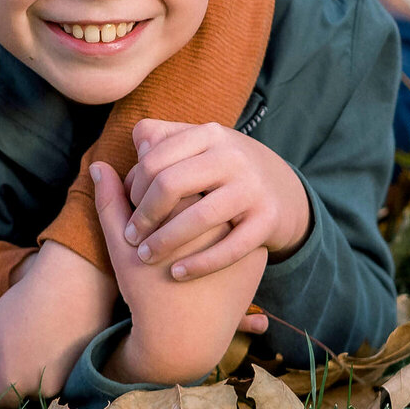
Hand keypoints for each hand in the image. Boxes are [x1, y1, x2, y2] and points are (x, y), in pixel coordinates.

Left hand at [0, 240, 114, 405]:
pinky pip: (65, 378)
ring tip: (42, 340)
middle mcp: (39, 391)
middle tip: (23, 345)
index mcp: (12, 382)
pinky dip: (60, 366)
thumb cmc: (25, 302)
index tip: (1, 363)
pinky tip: (59, 342)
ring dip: (40, 374)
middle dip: (19, 380)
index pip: (0, 402)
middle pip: (23, 396)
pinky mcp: (85, 373)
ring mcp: (65, 384)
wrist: (73, 284)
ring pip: (45, 388)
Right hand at [92, 162, 265, 383]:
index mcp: (186, 206)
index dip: (151, 195)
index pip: (171, 175)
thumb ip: (110, 202)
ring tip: (185, 253)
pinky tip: (203, 263)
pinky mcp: (258, 256)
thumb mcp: (121, 247)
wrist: (183, 341)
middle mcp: (221, 215)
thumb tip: (99, 166)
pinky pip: (236, 233)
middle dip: (180, 205)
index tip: (146, 223)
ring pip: (220, 210)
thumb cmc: (146, 292)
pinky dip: (219, 240)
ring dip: (201, 219)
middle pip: (198, 190)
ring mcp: (243, 235)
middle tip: (165, 238)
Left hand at [122, 119, 311, 279]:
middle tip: (131, 236)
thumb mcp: (198, 145)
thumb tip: (129, 149)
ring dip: (165, 241)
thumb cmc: (221, 169)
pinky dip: (199, 264)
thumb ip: (160, 140)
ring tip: (145, 256)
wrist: (282, 189)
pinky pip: (230, 248)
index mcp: (208, 134)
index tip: (127, 205)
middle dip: (144, 214)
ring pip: (199, 217)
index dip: (133, 185)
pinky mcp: (268, 220)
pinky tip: (177, 273)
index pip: (154, 158)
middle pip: (171, 184)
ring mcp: (252, 188)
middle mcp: (232, 156)